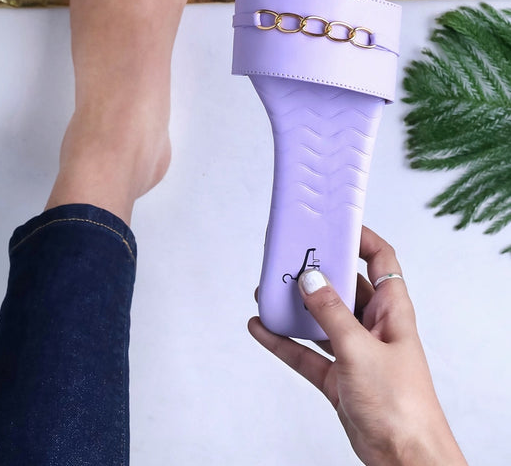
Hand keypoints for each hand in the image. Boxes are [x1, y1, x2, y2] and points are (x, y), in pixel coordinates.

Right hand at [248, 227, 467, 465]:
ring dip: (295, 306)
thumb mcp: (360, 350)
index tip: (332, 224)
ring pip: (320, 319)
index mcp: (392, 310)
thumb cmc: (401, 405)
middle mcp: (373, 326)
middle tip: (289, 256)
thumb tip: (310, 278)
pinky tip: (262, 328)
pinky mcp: (338, 378)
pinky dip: (284, 341)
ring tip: (267, 290)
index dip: (360, 238)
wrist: (404, 460)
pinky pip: (306, 351)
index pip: (380, 259)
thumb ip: (331, 313)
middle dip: (316, 272)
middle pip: (343, 286)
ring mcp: (354, 352)